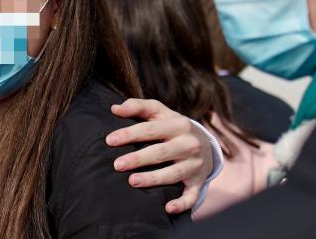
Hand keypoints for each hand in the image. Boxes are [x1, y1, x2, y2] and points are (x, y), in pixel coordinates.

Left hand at [106, 98, 212, 214]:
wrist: (206, 144)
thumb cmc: (172, 126)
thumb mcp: (160, 112)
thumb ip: (138, 107)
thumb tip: (114, 108)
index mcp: (179, 125)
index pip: (150, 129)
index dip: (129, 134)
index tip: (109, 140)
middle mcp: (189, 145)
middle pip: (161, 152)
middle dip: (138, 159)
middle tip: (116, 165)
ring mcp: (195, 165)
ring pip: (173, 174)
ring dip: (153, 179)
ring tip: (132, 182)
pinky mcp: (199, 182)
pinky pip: (191, 196)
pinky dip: (182, 203)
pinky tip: (167, 208)